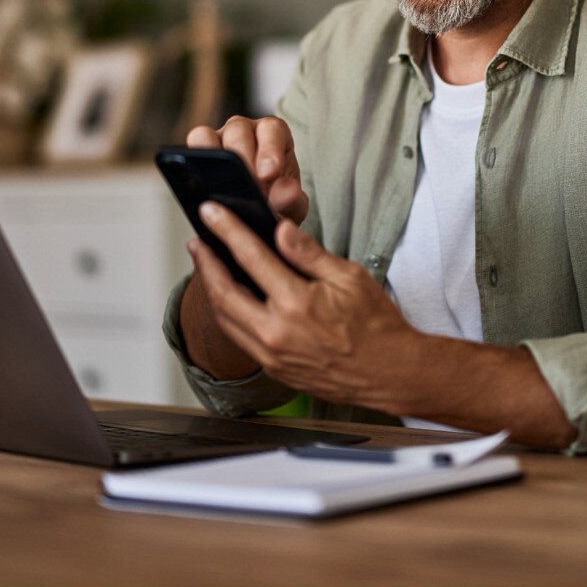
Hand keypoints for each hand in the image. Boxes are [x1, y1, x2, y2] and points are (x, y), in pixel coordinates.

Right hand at [187, 116, 308, 223]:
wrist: (260, 212)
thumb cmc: (278, 201)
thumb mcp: (291, 205)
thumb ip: (290, 199)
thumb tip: (286, 191)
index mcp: (274, 133)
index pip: (272, 130)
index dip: (269, 150)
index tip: (269, 175)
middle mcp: (246, 129)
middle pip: (238, 131)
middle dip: (242, 160)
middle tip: (247, 188)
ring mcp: (220, 136)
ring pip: (208, 135)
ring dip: (215, 160)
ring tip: (223, 190)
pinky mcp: (201, 149)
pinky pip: (193, 145)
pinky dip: (194, 161)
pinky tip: (203, 187)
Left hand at [190, 201, 421, 410]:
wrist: (390, 374)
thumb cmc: (376, 325)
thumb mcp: (349, 277)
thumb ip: (308, 253)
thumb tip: (280, 229)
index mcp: (296, 304)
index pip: (250, 257)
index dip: (226, 230)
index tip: (211, 212)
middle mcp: (277, 333)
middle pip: (223, 292)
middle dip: (205, 263)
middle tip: (196, 241)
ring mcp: (272, 356)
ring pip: (225, 319)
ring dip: (211, 289)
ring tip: (206, 265)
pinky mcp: (274, 370)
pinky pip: (239, 338)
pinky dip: (228, 313)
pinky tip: (229, 297)